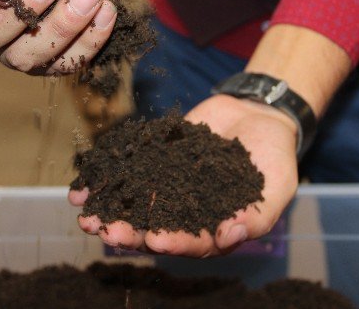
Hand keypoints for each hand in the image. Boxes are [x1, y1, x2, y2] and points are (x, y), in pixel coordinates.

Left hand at [68, 94, 298, 256]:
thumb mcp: (275, 187)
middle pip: (153, 227)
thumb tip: (231, 237)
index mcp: (213, 228)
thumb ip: (256, 216)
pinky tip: (83, 185)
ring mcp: (167, 186)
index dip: (174, 242)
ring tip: (85, 215)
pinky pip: (128, 170)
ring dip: (109, 210)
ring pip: (134, 203)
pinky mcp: (155, 160)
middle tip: (106, 232)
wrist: (258, 116)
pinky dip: (107, 178)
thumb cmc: (273, 158)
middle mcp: (185, 212)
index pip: (191, 241)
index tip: (156, 241)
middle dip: (128, 231)